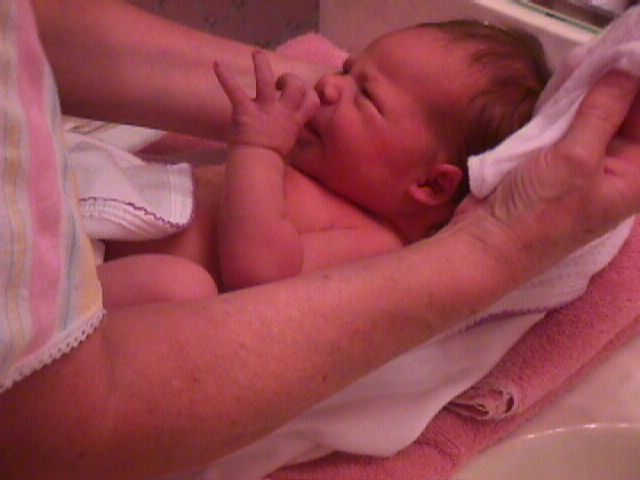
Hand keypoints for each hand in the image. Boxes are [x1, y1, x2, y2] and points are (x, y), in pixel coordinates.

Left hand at [214, 51, 319, 156]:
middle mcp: (282, 112)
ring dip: (262, 65)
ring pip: (267, 81)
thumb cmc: (271, 158)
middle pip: (295, 86)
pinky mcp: (245, 111)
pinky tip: (217, 63)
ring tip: (257, 54)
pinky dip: (225, 76)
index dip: (310, 94)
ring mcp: (264, 110)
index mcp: (294, 121)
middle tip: (280, 82)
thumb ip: (290, 129)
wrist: (257, 165)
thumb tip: (290, 127)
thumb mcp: (289, 143)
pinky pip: (235, 90)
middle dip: (290, 79)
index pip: (312, 102)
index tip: (302, 93)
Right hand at [455, 71, 639, 269]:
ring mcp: (582, 165)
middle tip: (604, 55)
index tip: (627, 59)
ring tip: (584, 64)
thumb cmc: (541, 211)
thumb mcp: (576, 159)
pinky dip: (565, 107)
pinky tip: (564, 83)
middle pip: (626, 119)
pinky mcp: (553, 163)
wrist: (489, 243)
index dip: (638, 92)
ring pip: (595, 119)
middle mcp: (614, 169)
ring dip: (589, 93)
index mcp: (635, 177)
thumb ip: (603, 113)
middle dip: (617, 87)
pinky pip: (567, 127)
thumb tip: (624, 71)